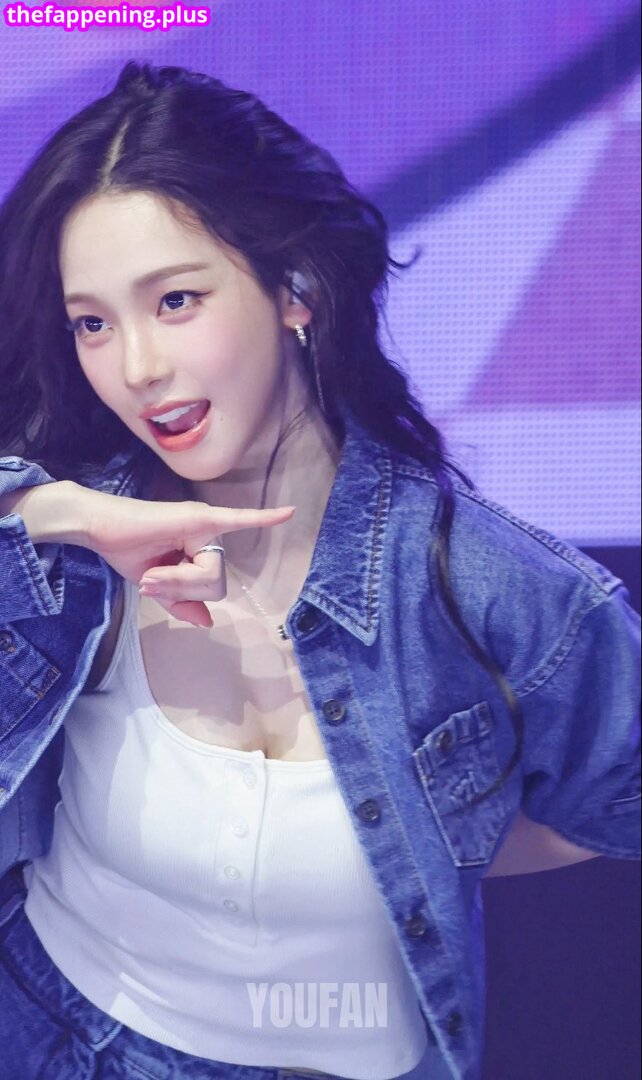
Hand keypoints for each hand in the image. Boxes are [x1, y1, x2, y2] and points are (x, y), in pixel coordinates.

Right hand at [82, 488, 294, 628]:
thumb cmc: (125, 550)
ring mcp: (205, 522)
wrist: (98, 529)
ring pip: (210, 577)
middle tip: (153, 579)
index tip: (158, 589)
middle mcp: (209, 533)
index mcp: (200, 547)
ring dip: (178, 582)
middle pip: (215, 585)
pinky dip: (265, 518)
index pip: (211, 586)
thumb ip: (181, 603)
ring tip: (152, 570)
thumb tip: (206, 621)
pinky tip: (290, 513)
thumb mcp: (155, 587)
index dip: (186, 594)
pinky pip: (239, 520)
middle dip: (182, 590)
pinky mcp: (199, 518)